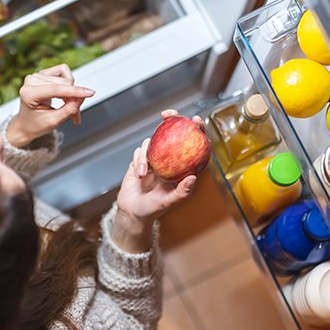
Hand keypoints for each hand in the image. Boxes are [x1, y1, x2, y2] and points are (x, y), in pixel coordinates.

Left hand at [6, 64, 94, 147]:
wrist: (27, 124)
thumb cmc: (36, 124)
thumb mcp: (54, 122)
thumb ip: (69, 110)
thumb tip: (82, 97)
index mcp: (28, 93)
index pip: (56, 89)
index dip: (75, 91)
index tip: (90, 93)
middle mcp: (31, 81)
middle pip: (63, 83)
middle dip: (73, 99)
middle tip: (75, 115)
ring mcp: (37, 75)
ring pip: (66, 79)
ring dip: (72, 94)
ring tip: (69, 108)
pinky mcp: (44, 73)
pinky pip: (64, 72)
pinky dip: (69, 85)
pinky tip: (65, 96)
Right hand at [112, 110, 202, 252]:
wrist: (133, 213)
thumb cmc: (154, 209)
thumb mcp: (170, 202)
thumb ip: (182, 192)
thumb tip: (192, 177)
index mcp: (181, 167)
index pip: (193, 144)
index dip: (197, 130)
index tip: (195, 121)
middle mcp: (169, 160)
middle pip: (172, 133)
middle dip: (171, 120)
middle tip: (168, 115)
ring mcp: (154, 159)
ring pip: (151, 142)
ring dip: (146, 155)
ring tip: (144, 173)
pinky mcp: (139, 160)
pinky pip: (139, 152)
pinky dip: (138, 161)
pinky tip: (139, 175)